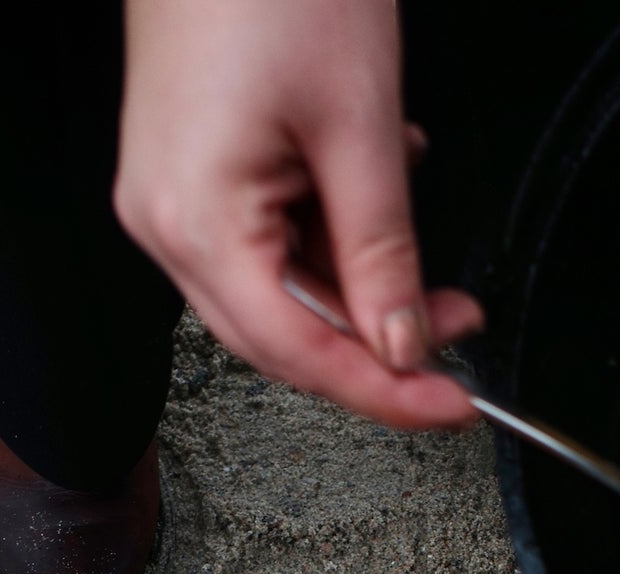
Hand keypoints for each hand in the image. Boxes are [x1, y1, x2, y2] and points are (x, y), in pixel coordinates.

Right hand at [115, 0, 482, 427]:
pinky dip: (326, 233)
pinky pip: (261, 237)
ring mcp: (167, 197)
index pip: (299, 352)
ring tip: (422, 239)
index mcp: (195, 221)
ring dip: (357, 281)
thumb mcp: (359, 124)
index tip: (451, 404)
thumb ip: (384, 248)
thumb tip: (405, 342)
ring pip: (277, 289)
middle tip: (455, 330)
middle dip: (375, 342)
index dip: (383, 389)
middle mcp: (164, 223)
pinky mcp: (185, 169)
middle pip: (281, 334)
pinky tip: (372, 187)